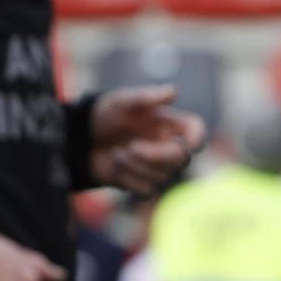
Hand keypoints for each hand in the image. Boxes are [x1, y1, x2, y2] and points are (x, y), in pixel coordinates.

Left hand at [90, 85, 206, 195]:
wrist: (82, 139)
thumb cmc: (106, 115)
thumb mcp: (122, 101)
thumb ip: (147, 97)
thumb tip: (173, 91)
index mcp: (168, 122)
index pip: (195, 129)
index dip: (198, 137)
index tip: (191, 144)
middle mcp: (167, 145)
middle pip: (181, 159)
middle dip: (156, 155)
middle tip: (131, 146)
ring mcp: (155, 166)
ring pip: (162, 176)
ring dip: (136, 165)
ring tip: (118, 153)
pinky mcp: (142, 183)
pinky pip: (147, 189)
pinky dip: (129, 179)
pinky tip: (116, 167)